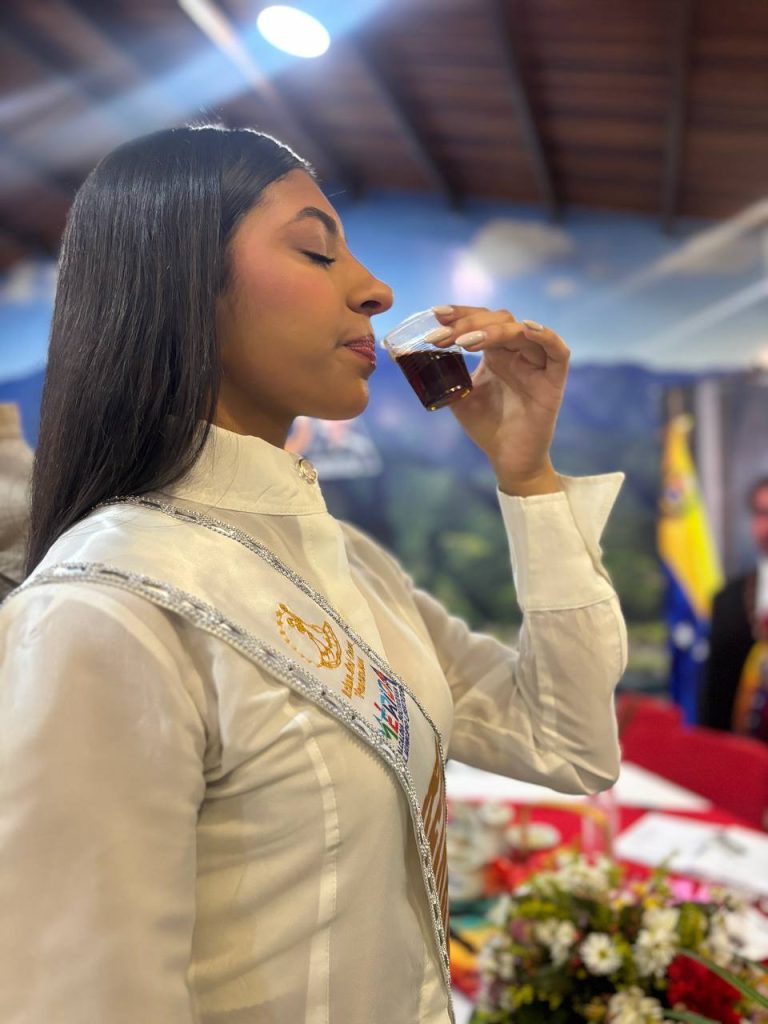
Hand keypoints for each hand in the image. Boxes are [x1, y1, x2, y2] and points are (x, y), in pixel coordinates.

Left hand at [430, 305, 569, 494]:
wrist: (508, 458)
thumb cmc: (487, 426)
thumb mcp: (458, 396)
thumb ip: (443, 374)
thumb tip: (409, 357)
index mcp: (496, 352)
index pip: (480, 320)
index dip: (460, 313)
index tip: (435, 314)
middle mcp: (517, 352)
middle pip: (498, 319)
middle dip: (467, 323)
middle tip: (440, 337)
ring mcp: (537, 363)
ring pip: (520, 331)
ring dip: (492, 331)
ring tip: (464, 341)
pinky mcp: (554, 380)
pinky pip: (558, 351)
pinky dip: (545, 336)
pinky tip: (524, 330)